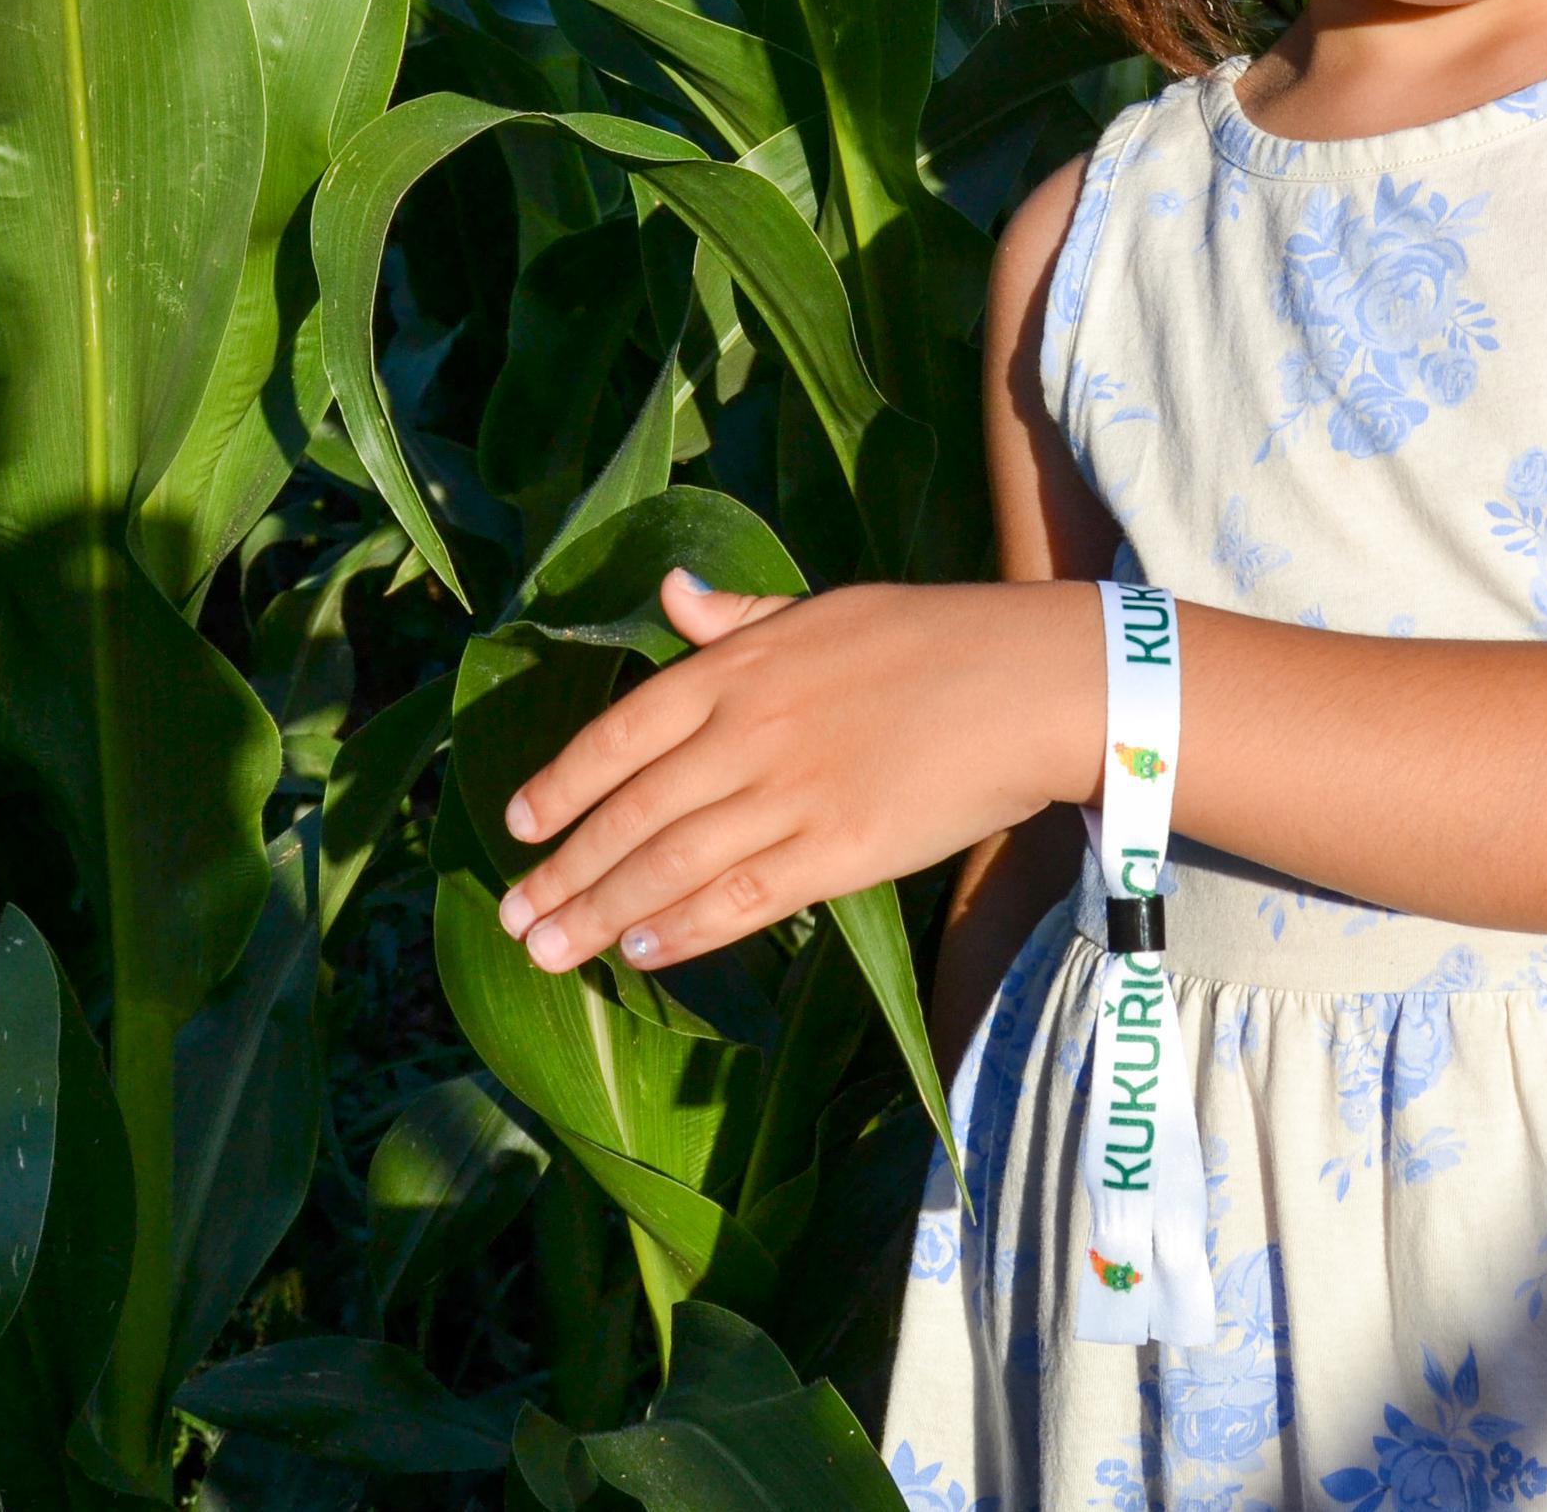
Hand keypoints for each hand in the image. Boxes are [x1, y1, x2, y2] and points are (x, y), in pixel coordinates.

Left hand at [494, 570, 1097, 972]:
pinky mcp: (839, 851)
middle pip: (632, 813)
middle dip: (564, 871)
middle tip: (514, 918)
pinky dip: (686, 927)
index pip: (622, 734)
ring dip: (602, 914)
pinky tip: (642, 951)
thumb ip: (739, 615)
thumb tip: (669, 594)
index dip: (562, 784)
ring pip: (671, 865)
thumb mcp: (824, 606)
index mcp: (740, 665)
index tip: (518, 824)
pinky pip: (743, 898)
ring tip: (549, 950)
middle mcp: (748, 730)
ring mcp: (790, 795)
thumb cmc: (935, 637)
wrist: (1032, 681)